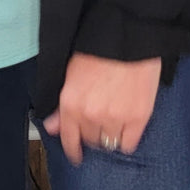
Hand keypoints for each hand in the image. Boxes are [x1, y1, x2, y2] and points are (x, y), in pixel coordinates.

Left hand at [42, 53, 161, 164]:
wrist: (129, 35)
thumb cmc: (100, 48)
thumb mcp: (72, 71)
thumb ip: (62, 103)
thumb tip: (52, 126)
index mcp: (71, 103)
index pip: (69, 139)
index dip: (73, 149)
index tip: (76, 154)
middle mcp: (90, 115)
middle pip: (90, 140)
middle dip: (92, 134)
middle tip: (99, 123)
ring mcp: (115, 118)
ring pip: (109, 143)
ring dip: (109, 136)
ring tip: (114, 122)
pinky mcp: (137, 118)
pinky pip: (128, 144)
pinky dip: (126, 140)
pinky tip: (127, 129)